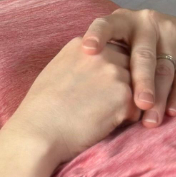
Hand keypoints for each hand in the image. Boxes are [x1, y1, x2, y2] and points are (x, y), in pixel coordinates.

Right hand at [9, 38, 139, 166]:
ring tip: (100, 115)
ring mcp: (114, 72)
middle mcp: (102, 52)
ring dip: (126, 103)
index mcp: (84, 44)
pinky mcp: (124, 95)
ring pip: (137, 88)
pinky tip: (103, 124)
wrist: (38, 132)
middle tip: (101, 105)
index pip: (113, 52)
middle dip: (123, 85)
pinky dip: (125, 120)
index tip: (97, 89)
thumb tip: (95, 71)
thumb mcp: (57, 70)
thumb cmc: (41, 109)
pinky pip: (137, 109)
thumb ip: (81, 63)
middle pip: (130, 67)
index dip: (109, 73)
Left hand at [81, 9, 175, 125]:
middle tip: (139, 105)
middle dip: (140, 82)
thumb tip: (80, 95)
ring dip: (159, 97)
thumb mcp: (123, 49)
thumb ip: (108, 63)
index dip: (97, 36)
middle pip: (142, 54)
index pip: (106, 25)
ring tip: (151, 121)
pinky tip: (172, 112)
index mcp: (122, 20)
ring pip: (164, 68)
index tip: (87, 50)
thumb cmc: (141, 53)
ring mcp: (172, 31)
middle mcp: (146, 21)